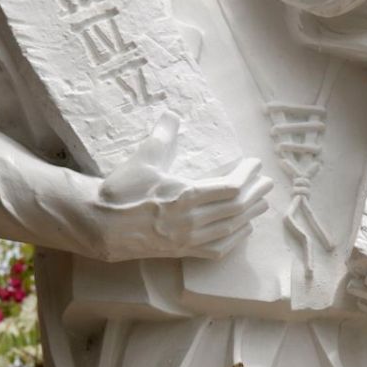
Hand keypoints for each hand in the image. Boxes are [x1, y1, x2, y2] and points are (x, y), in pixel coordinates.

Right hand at [78, 112, 272, 261]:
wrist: (100, 226)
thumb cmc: (120, 193)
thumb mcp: (142, 159)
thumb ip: (161, 136)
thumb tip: (171, 114)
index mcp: (185, 197)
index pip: (230, 188)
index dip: (247, 176)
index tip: (254, 164)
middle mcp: (192, 221)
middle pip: (236, 209)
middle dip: (255, 195)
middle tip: (266, 183)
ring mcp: (188, 240)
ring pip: (230, 229)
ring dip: (250, 215)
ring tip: (261, 204)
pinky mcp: (182, 252)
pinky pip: (217, 249)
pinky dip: (235, 240)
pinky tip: (243, 231)